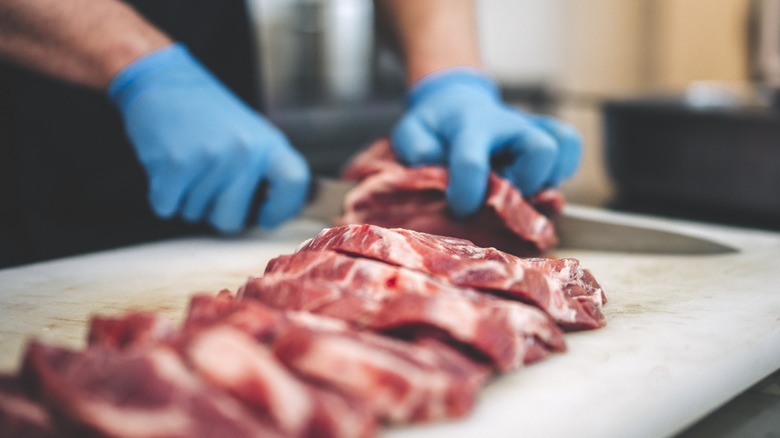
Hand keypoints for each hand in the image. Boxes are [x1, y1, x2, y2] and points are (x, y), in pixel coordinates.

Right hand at [108, 43, 309, 232]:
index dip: (281, 210)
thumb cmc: (208, 115)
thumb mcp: (251, 135)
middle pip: (232, 220)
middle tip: (207, 184)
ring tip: (188, 164)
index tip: (264, 216)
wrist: (165, 82)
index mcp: (268, 144)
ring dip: (187, 198)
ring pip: (196, 214)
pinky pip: (168, 207)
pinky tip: (168, 168)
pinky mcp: (176, 164)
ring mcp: (211, 158)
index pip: (294, 184)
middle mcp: (244, 152)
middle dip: (214, 212)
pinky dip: (163, 196)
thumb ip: (265, 170)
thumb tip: (278, 210)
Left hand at [391, 68, 581, 216]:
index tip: (460, 208)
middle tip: (503, 198)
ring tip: (524, 191)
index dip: (467, 192)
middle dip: (525, 184)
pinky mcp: (546, 135)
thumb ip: (416, 151)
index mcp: (469, 127)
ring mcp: (531, 129)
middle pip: (540, 149)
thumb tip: (435, 169)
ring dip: (548, 178)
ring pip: (563, 147)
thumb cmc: (434, 126)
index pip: (472, 161)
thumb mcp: (411, 132)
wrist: (454, 101)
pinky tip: (538, 183)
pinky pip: (570, 147)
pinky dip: (563, 170)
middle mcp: (508, 126)